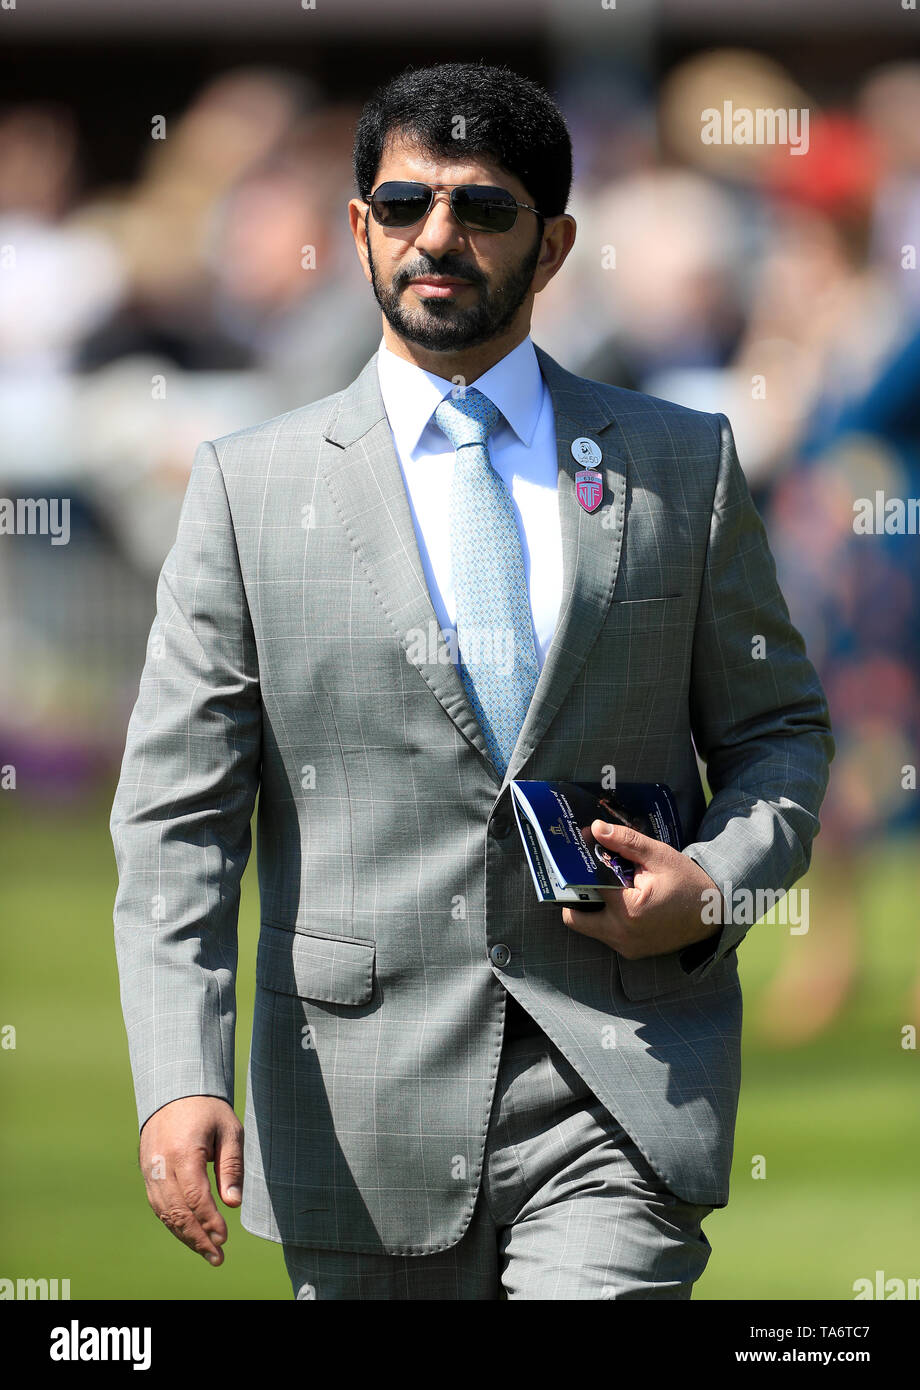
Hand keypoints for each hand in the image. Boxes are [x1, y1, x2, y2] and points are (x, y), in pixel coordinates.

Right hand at [138, 1095, 242, 1265]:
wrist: (174, 1090)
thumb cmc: (208, 1111)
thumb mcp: (229, 1130)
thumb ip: (231, 1166)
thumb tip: (233, 1204)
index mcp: (183, 1152)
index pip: (195, 1196)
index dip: (209, 1221)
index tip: (224, 1238)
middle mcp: (161, 1164)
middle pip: (177, 1211)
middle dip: (198, 1237)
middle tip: (218, 1256)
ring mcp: (150, 1169)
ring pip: (164, 1212)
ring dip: (185, 1235)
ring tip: (207, 1252)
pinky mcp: (147, 1172)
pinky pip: (158, 1204)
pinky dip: (173, 1223)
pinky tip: (189, 1234)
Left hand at [562, 819, 721, 959]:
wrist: (714, 914)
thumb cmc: (687, 882)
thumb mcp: (658, 856)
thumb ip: (625, 842)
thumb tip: (595, 828)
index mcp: (628, 910)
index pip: (589, 885)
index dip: (585, 867)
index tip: (585, 854)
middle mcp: (622, 934)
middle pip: (575, 917)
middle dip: (577, 896)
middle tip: (590, 877)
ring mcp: (626, 947)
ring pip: (588, 927)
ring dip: (593, 907)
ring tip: (610, 887)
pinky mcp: (631, 952)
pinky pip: (605, 934)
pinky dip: (607, 918)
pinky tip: (622, 900)